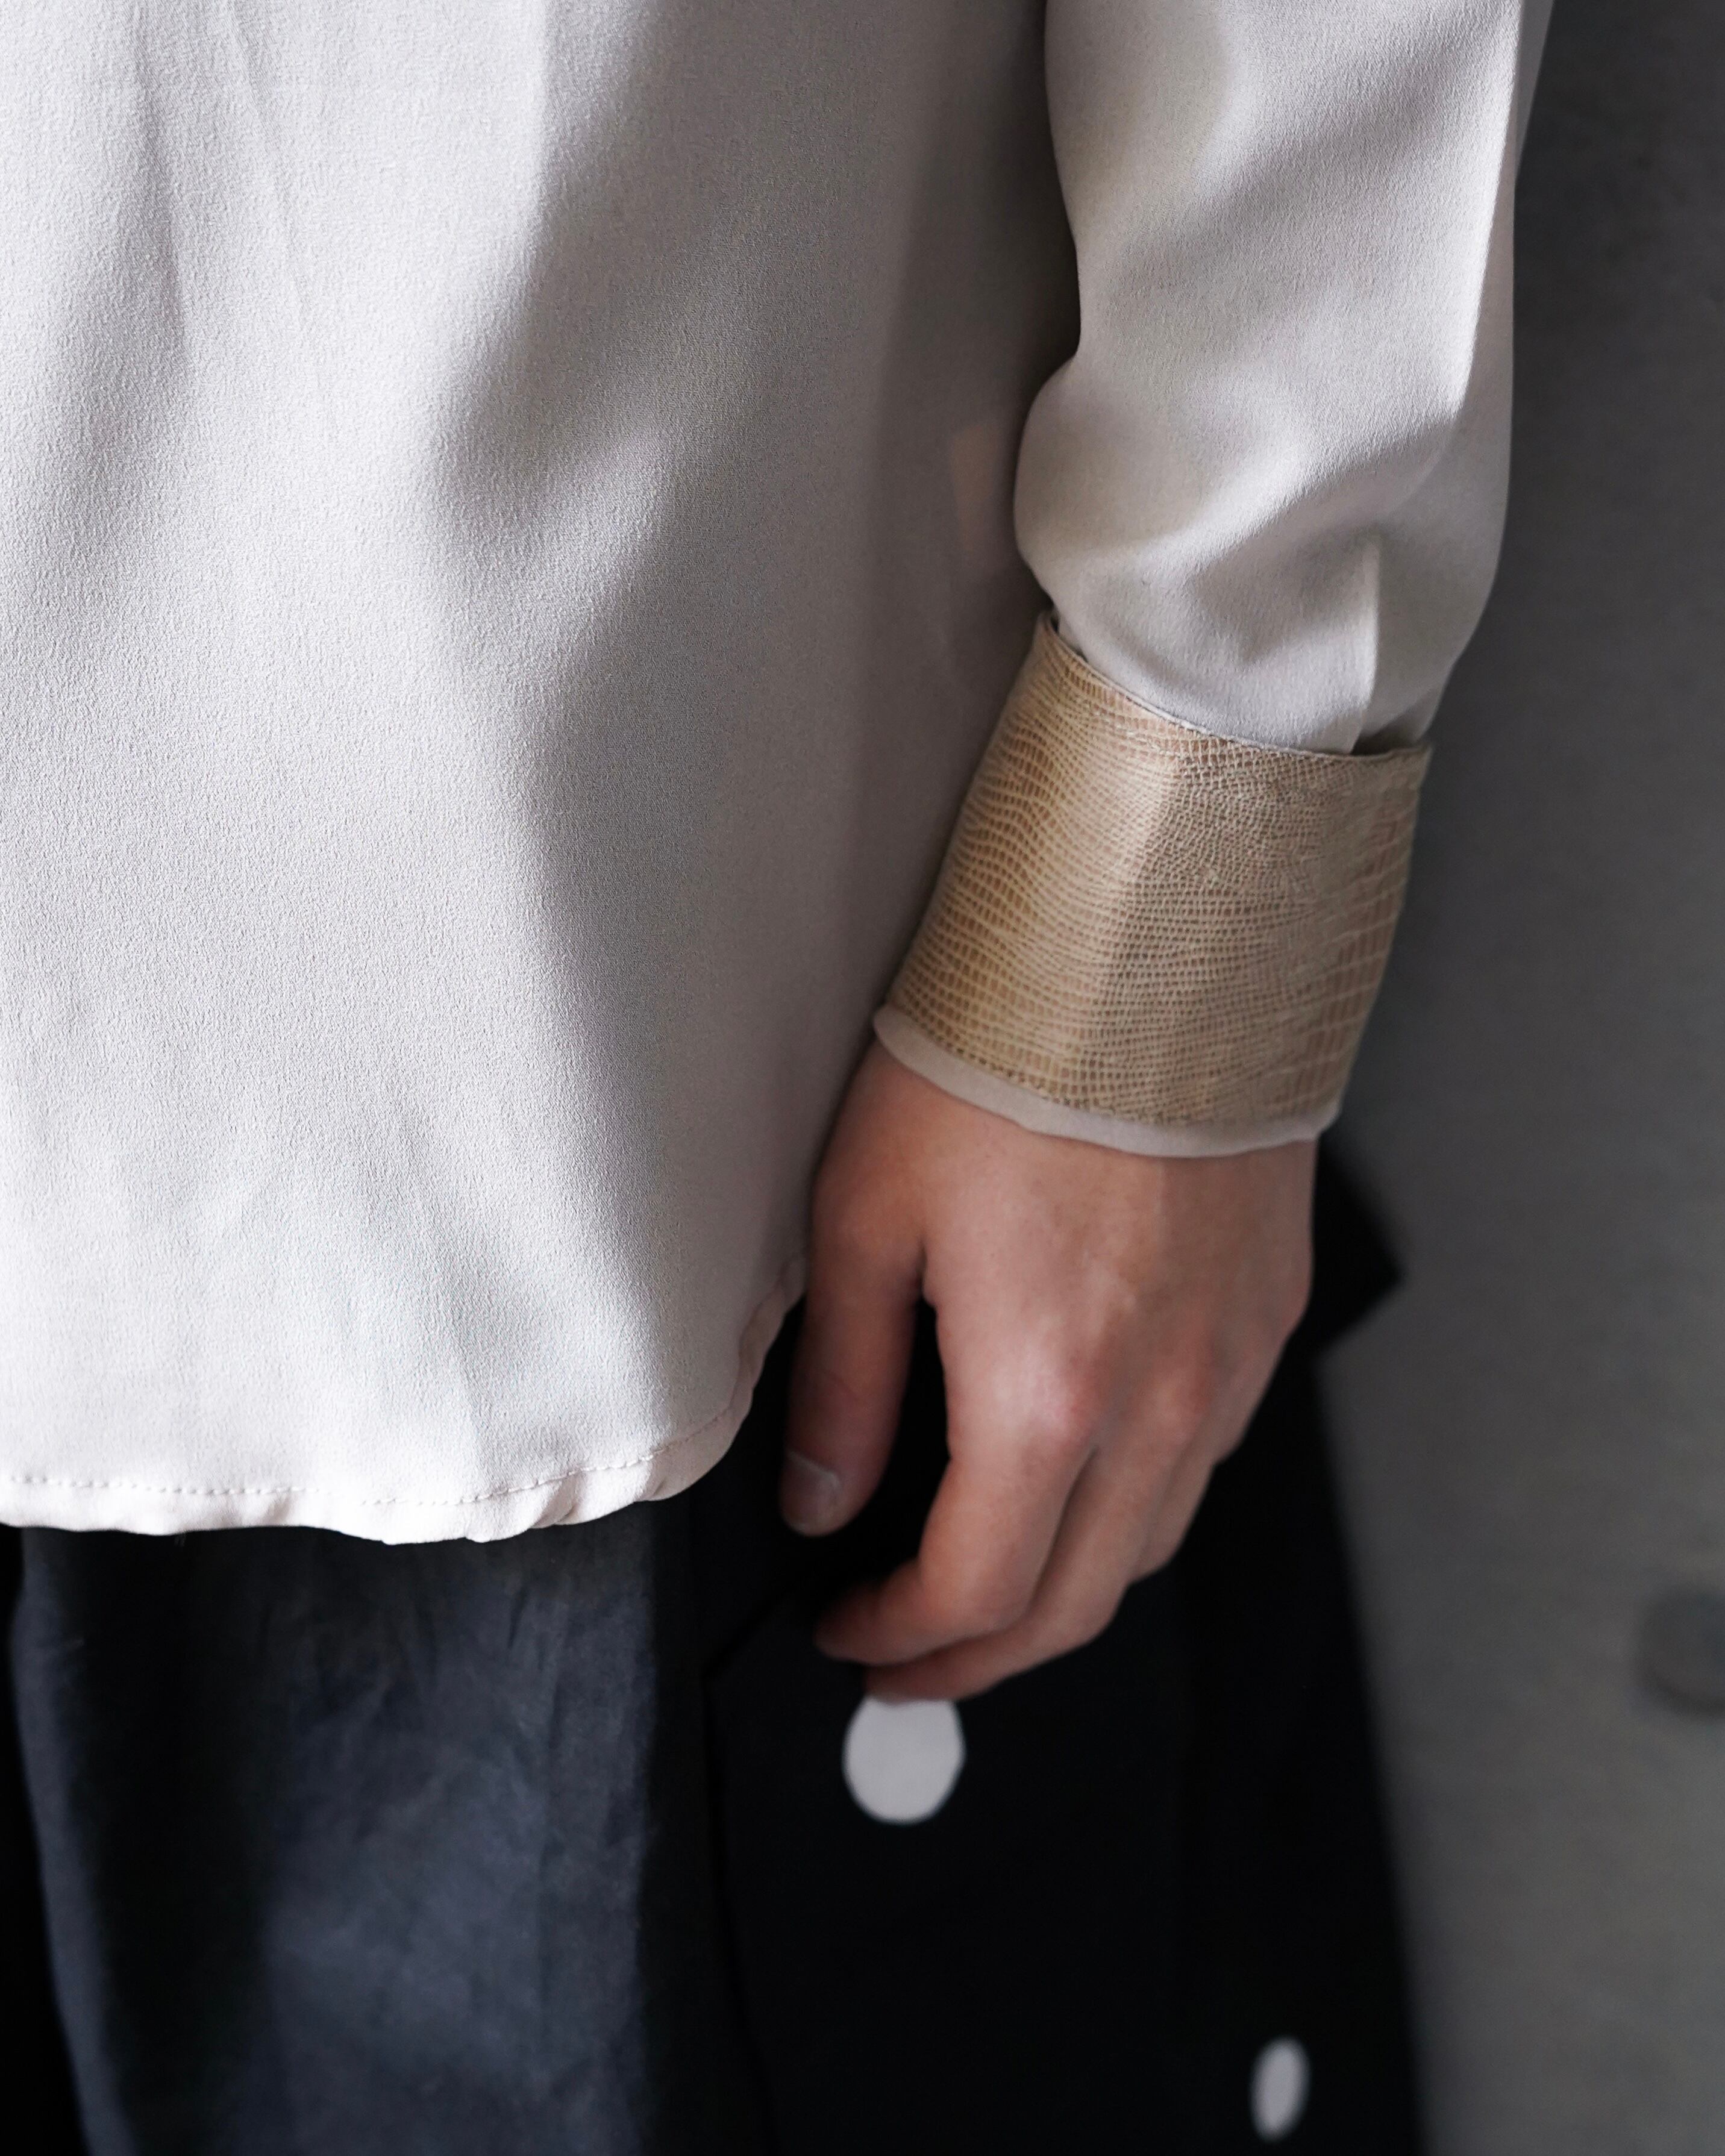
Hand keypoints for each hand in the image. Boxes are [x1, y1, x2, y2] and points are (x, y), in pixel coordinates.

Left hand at [779, 1044, 1314, 1699]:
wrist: (1155, 947)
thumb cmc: (1004, 1060)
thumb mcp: (867, 1218)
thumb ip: (845, 1386)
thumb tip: (822, 1504)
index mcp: (1048, 1396)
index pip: (975, 1592)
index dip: (900, 1638)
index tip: (847, 1631)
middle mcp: (1162, 1407)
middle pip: (1074, 1605)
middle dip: (978, 1658)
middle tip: (905, 1658)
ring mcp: (1231, 1368)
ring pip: (1150, 1547)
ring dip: (1060, 1592)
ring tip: (984, 1584)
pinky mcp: (1266, 1319)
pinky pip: (1206, 1463)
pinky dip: (1133, 1509)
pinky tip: (1080, 1477)